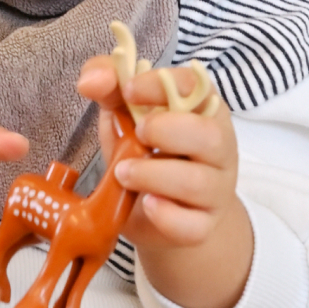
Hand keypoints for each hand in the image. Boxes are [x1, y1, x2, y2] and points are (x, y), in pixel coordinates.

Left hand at [76, 56, 252, 307]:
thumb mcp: (125, 115)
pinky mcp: (202, 226)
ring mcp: (215, 190)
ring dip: (154, 175)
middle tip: (136, 134)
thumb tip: (90, 80)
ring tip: (123, 173)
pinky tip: (146, 205)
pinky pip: (192, 225)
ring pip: (199, 182)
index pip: (196, 85)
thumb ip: (109, 88)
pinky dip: (166, 216)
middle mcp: (218, 148)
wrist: (161, 214)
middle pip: (211, 135)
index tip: (128, 90)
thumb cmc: (146, 153)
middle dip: (168, 131)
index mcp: (201, 109)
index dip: (162, 83)